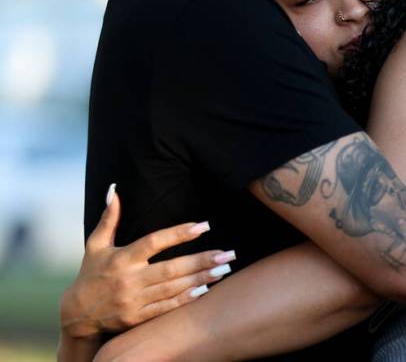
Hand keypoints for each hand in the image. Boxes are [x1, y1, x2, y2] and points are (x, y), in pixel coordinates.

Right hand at [60, 185, 233, 337]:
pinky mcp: (136, 318)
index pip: (154, 242)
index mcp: (122, 258)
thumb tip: (114, 189)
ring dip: (201, 278)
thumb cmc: (91, 274)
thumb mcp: (95, 245)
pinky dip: (186, 299)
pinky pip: (166, 307)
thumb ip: (109, 218)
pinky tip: (206, 289)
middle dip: (202, 260)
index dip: (179, 233)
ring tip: (224, 269)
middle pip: (171, 268)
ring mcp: (133, 301)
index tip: (204, 225)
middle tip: (228, 254)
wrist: (76, 315)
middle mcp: (129, 280)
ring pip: (173, 288)